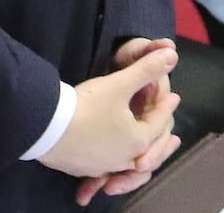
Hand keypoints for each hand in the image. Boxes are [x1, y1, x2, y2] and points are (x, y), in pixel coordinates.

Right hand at [39, 44, 179, 204]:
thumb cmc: (88, 106)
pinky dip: (119, 162)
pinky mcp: (84, 169)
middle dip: (162, 137)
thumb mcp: (119, 83)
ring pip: (130, 163)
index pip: (159, 123)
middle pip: (150, 149)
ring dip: (143, 154)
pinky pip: (109, 168)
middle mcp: (124, 160)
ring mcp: (103, 167)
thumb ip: (147, 69)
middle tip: (170, 129)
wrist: (48, 129)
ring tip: (146, 147)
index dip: (167, 106)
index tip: (174, 97)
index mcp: (138, 141)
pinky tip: (114, 154)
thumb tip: (172, 54)